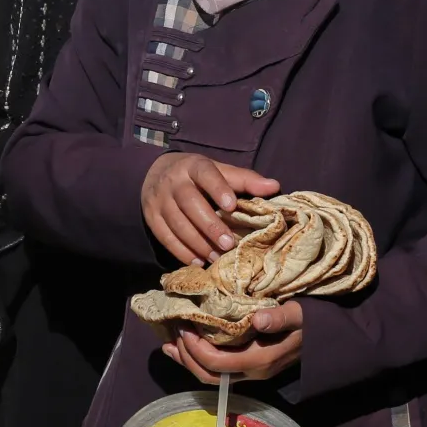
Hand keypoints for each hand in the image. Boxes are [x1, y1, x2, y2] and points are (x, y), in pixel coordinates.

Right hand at [141, 152, 279, 266]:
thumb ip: (245, 180)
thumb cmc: (198, 176)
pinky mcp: (151, 216)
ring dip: (197, 243)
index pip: (206, 174)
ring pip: (177, 223)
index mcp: (194, 166)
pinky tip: (197, 261)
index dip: (218, 189)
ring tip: (215, 257)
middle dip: (210, 226)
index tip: (232, 206)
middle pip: (190, 203)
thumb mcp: (219, 171)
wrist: (156, 173)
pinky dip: (181, 251)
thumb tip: (275, 186)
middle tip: (228, 244)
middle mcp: (174, 181)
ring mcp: (159, 199)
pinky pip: (164, 236)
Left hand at [161, 301, 304, 382]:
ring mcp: (250, 372)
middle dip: (186, 355)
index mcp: (260, 360)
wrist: (326, 337)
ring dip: (187, 360)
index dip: (195, 348)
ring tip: (170, 342)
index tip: (185, 324)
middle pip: (208, 374)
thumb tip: (258, 319)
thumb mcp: (300, 315)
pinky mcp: (248, 367)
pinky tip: (182, 349)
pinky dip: (196, 361)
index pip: (217, 363)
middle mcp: (252, 372)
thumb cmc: (311, 322)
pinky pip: (217, 371)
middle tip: (175, 328)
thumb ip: (280, 318)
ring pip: (209, 376)